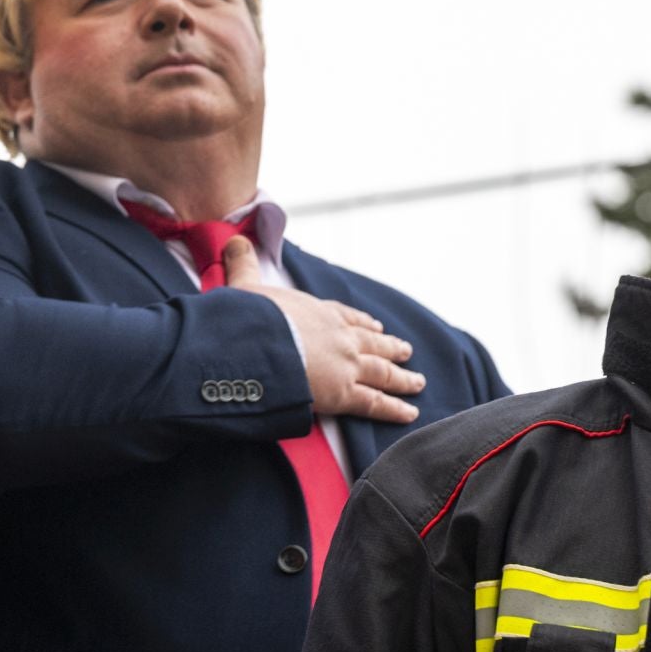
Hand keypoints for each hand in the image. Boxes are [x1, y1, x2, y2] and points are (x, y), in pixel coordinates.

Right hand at [221, 237, 423, 423]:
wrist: (257, 346)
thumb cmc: (250, 319)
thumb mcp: (244, 285)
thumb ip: (242, 264)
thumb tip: (233, 240)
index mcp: (318, 312)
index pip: (346, 316)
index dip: (362, 322)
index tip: (375, 326)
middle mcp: (340, 337)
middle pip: (372, 343)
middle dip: (390, 347)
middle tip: (406, 351)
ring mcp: (346, 365)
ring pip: (382, 371)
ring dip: (401, 377)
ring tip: (416, 381)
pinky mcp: (344, 393)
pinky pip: (376, 402)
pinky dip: (395, 408)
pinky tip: (409, 412)